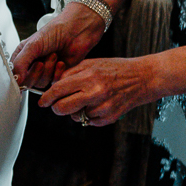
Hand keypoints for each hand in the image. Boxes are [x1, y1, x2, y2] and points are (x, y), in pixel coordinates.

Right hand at [11, 2, 107, 90]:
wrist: (78, 30)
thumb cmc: (56, 31)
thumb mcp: (33, 45)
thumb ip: (21, 63)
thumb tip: (16, 80)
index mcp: (23, 55)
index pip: (14, 74)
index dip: (17, 78)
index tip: (21, 77)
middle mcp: (33, 64)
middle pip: (27, 82)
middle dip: (35, 73)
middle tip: (41, 62)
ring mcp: (46, 69)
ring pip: (40, 83)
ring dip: (48, 70)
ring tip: (54, 56)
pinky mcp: (58, 74)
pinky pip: (53, 82)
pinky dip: (57, 73)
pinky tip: (61, 62)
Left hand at [39, 55, 157, 127]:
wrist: (142, 78)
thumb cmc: (117, 69)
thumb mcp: (93, 63)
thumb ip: (72, 73)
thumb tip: (54, 85)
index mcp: (89, 76)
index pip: (58, 89)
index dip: (47, 97)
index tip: (43, 101)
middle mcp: (95, 92)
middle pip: (62, 108)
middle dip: (57, 107)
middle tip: (59, 105)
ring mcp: (102, 107)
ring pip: (75, 117)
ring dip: (76, 111)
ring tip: (88, 100)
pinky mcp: (109, 118)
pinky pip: (89, 122)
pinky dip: (90, 116)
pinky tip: (100, 105)